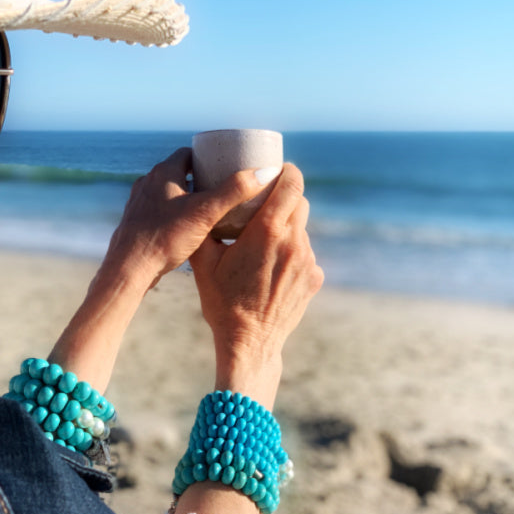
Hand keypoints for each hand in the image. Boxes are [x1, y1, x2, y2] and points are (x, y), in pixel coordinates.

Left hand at [47, 149, 273, 391]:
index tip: (224, 165)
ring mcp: (139, 203)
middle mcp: (147, 183)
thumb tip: (265, 171)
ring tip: (207, 210)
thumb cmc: (164, 238)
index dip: (207, 157)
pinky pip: (158, 211)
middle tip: (222, 189)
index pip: (188, 153)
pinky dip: (173, 214)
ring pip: (167, 193)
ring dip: (186, 197)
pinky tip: (185, 230)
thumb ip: (234, 191)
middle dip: (200, 178)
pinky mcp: (135, 223)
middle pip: (178, 173)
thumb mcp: (205, 213)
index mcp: (163, 173)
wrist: (129, 269)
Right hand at [189, 163, 323, 405]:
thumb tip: (200, 207)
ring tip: (264, 240)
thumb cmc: (222, 303)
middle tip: (265, 201)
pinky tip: (272, 268)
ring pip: (302, 229)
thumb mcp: (204, 264)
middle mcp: (294, 242)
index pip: (291, 184)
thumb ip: (205, 231)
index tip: (277, 169)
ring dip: (287, 228)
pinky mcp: (314, 278)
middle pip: (300, 202)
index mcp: (267, 231)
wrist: (249, 343)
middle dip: (285, 197)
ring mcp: (308, 261)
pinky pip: (306, 254)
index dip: (286, 171)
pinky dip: (291, 253)